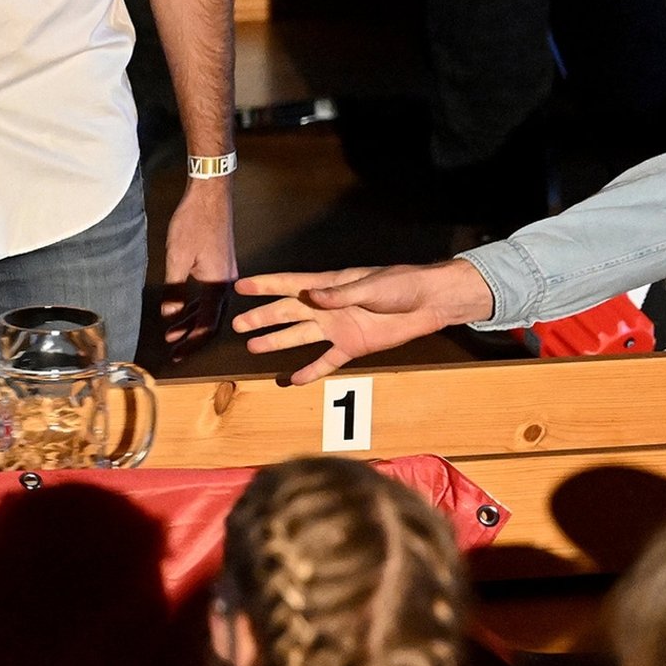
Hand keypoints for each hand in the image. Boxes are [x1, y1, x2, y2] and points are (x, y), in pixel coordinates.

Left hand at [160, 177, 237, 363]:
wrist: (211, 196)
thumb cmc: (194, 224)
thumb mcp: (178, 258)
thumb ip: (175, 290)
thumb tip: (170, 316)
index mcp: (218, 285)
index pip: (207, 324)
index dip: (191, 341)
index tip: (176, 354)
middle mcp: (227, 283)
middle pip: (213, 320)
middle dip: (193, 336)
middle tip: (174, 350)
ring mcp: (226, 275)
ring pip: (211, 308)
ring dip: (193, 322)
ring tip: (173, 334)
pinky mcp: (221, 267)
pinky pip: (210, 296)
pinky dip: (196, 307)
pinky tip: (182, 311)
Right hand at [232, 260, 495, 384]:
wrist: (428, 303)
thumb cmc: (401, 285)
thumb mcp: (371, 286)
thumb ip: (340, 294)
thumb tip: (311, 297)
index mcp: (330, 285)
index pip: (290, 284)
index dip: (265, 285)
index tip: (240, 286)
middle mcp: (328, 307)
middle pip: (288, 312)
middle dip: (263, 317)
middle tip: (238, 324)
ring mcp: (338, 328)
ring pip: (300, 336)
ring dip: (277, 341)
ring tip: (252, 347)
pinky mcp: (352, 346)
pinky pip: (326, 361)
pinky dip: (310, 371)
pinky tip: (292, 380)